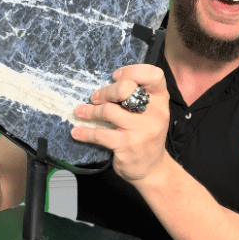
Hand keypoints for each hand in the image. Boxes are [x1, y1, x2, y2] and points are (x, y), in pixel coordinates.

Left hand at [71, 64, 169, 181]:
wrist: (152, 169)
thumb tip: (107, 84)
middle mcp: (155, 113)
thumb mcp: (151, 113)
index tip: (116, 76)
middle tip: (94, 98)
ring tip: (80, 112)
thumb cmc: (146, 135)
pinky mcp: (127, 145)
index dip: (133, 71)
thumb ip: (138, 97)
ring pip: (108, 110)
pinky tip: (77, 132)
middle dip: (105, 91)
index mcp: (161, 101)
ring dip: (90, 111)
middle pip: (126, 89)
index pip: (154, 75)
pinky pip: (100, 134)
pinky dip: (85, 132)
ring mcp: (141, 129)